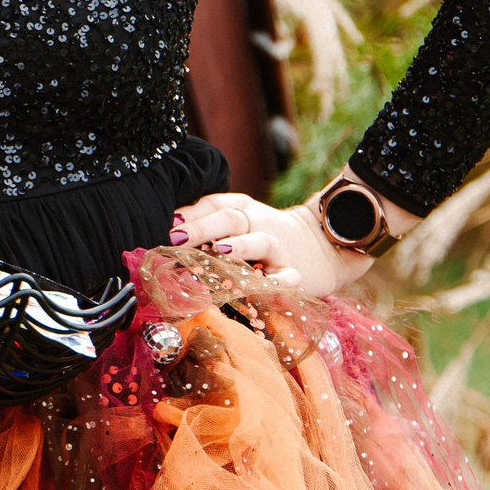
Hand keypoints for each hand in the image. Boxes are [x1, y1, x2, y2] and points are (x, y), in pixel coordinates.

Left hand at [172, 189, 369, 297]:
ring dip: (239, 246)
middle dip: (203, 227)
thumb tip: (169, 230)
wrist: (320, 246)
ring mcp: (279, 249)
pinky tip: (261, 286)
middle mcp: (261, 224)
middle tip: (177, 237)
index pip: (217, 202)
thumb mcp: (240, 223)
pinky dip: (276, 283)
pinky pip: (287, 278)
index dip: (193, 211)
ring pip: (260, 242)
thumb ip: (209, 223)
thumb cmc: (262, 237)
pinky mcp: (294, 274)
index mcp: (244, 209)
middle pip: (232, 218)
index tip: (170, 223)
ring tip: (219, 251)